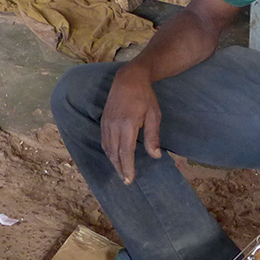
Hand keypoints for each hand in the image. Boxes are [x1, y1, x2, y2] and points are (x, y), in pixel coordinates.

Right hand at [100, 66, 162, 184]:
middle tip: (126, 180)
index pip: (126, 152)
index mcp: (127, 124)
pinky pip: (104, 141)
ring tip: (121, 171)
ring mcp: (106, 123)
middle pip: (114, 153)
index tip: (129, 179)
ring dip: (113, 162)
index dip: (127, 167)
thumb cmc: (145, 96)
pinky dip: (109, 152)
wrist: (128, 79)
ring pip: (107, 148)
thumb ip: (153, 136)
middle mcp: (114, 126)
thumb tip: (156, 156)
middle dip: (120, 168)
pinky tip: (114, 157)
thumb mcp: (154, 115)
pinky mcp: (103, 121)